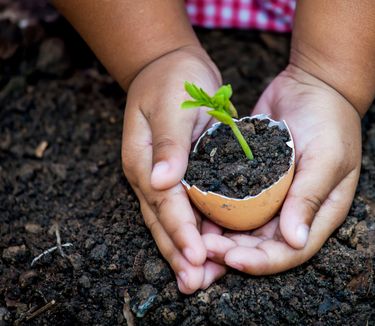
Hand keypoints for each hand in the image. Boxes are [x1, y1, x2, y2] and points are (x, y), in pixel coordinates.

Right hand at [122, 46, 226, 292]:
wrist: (170, 67)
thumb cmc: (172, 80)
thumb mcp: (172, 105)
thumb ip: (169, 144)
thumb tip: (160, 181)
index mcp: (144, 162)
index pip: (164, 203)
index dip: (180, 231)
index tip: (196, 256)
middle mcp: (150, 176)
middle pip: (163, 223)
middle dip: (179, 255)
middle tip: (194, 284)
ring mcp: (162, 179)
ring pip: (172, 223)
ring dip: (185, 252)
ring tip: (200, 280)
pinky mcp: (180, 176)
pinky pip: (187, 210)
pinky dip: (197, 232)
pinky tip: (211, 251)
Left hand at [204, 65, 361, 273]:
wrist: (313, 84)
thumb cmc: (330, 120)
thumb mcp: (326, 158)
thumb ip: (310, 198)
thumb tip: (295, 241)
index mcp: (318, 214)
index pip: (291, 252)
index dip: (261, 262)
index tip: (231, 259)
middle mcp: (293, 211)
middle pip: (262, 245)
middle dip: (233, 253)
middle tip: (202, 248)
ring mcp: (272, 196)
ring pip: (244, 228)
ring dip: (220, 236)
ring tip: (193, 237)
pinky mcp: (252, 178)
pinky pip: (232, 200)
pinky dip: (215, 208)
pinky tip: (194, 210)